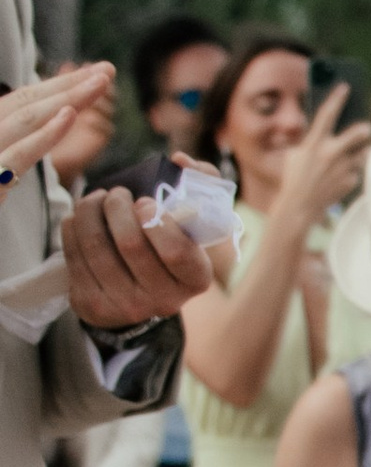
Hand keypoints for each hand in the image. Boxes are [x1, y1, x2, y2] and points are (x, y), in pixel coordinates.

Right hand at [0, 63, 115, 214]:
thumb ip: (13, 153)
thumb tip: (50, 126)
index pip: (21, 102)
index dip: (57, 86)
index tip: (94, 76)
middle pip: (25, 103)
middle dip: (68, 84)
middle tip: (107, 70)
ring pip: (24, 119)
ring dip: (64, 98)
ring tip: (99, 83)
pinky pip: (16, 156)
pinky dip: (43, 135)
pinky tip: (68, 117)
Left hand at [63, 180, 215, 332]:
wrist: (144, 293)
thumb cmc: (173, 242)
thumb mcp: (197, 218)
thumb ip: (202, 182)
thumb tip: (179, 160)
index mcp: (195, 279)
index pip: (176, 251)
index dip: (155, 220)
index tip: (145, 202)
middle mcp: (163, 300)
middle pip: (131, 245)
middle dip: (117, 207)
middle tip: (117, 194)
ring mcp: (125, 306)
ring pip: (96, 247)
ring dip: (90, 210)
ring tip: (96, 199)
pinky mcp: (91, 305)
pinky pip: (73, 255)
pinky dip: (73, 227)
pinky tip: (81, 218)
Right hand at [273, 81, 370, 232]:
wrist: (299, 207)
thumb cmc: (293, 177)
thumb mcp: (295, 154)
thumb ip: (311, 141)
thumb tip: (328, 132)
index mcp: (314, 143)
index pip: (327, 115)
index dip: (336, 98)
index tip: (345, 86)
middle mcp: (331, 154)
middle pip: (356, 135)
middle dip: (363, 130)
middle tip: (367, 127)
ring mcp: (342, 168)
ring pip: (360, 154)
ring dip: (358, 153)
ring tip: (353, 155)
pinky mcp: (350, 182)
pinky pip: (355, 172)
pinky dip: (349, 173)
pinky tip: (338, 178)